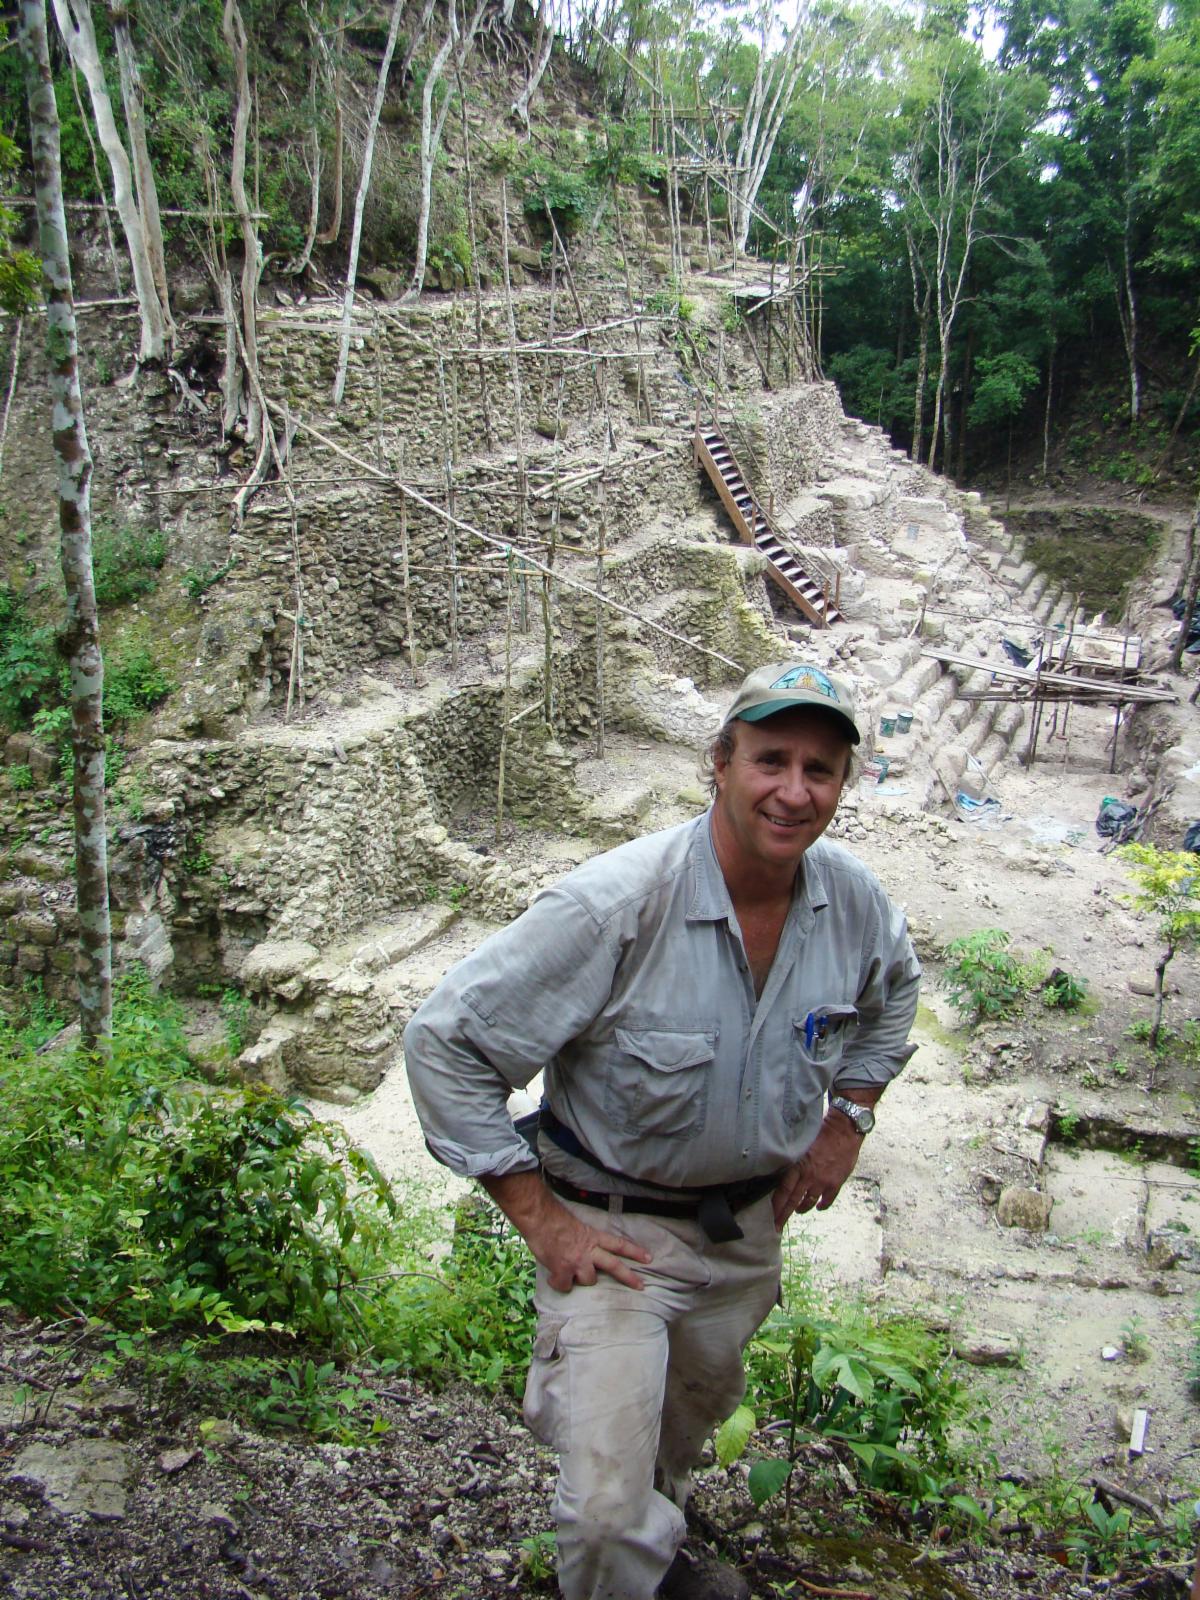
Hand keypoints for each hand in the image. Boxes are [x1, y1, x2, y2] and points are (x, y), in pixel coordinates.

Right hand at [524, 1197, 653, 1292]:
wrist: (539, 1218)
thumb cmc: (553, 1219)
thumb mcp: (577, 1228)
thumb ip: (584, 1241)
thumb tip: (585, 1253)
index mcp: (593, 1237)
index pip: (618, 1244)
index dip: (634, 1251)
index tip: (648, 1258)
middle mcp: (588, 1250)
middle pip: (614, 1265)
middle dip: (629, 1277)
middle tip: (641, 1286)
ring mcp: (577, 1261)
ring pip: (589, 1280)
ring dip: (580, 1279)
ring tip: (569, 1272)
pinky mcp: (563, 1270)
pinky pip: (565, 1286)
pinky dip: (559, 1283)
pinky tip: (554, 1277)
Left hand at [772, 1115, 864, 1230]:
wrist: (844, 1131)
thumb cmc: (821, 1134)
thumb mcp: (802, 1145)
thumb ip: (795, 1161)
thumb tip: (782, 1172)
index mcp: (798, 1166)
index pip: (784, 1191)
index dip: (777, 1205)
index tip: (771, 1216)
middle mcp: (809, 1177)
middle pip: (793, 1201)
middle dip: (784, 1215)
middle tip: (777, 1226)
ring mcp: (823, 1182)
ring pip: (809, 1202)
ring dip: (802, 1208)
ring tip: (798, 1211)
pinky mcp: (836, 1183)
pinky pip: (827, 1200)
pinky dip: (822, 1205)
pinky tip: (819, 1207)